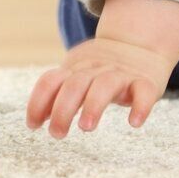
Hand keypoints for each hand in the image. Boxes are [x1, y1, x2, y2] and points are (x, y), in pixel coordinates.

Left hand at [26, 34, 175, 137]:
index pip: (50, 81)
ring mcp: (121, 74)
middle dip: (63, 109)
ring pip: (105, 85)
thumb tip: (36, 119)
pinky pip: (143, 92)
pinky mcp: (146, 82)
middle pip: (75, 85)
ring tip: (85, 127)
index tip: (33, 126)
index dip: (38, 102)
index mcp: (75, 68)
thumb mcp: (77, 74)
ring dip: (93, 106)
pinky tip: (134, 123)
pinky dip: (140, 107)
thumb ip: (59, 94)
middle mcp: (96, 69)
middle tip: (57, 134)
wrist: (139, 43)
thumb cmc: (102, 67)